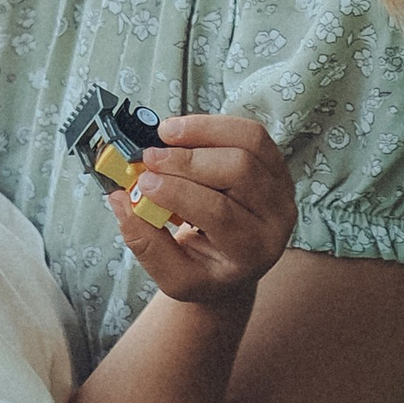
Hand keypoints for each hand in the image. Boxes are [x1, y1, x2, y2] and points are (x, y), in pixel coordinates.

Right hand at [108, 113, 296, 306]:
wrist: (233, 267)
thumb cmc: (203, 270)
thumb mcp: (173, 277)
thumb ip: (146, 243)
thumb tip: (121, 199)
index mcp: (253, 252)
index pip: (220, 213)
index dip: (178, 192)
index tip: (142, 183)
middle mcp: (277, 218)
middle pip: (240, 171)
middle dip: (187, 161)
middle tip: (148, 158)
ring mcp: (282, 188)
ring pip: (250, 143)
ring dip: (202, 132)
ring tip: (164, 134)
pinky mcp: (276, 165)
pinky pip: (251, 133)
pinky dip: (215, 125)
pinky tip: (183, 131)